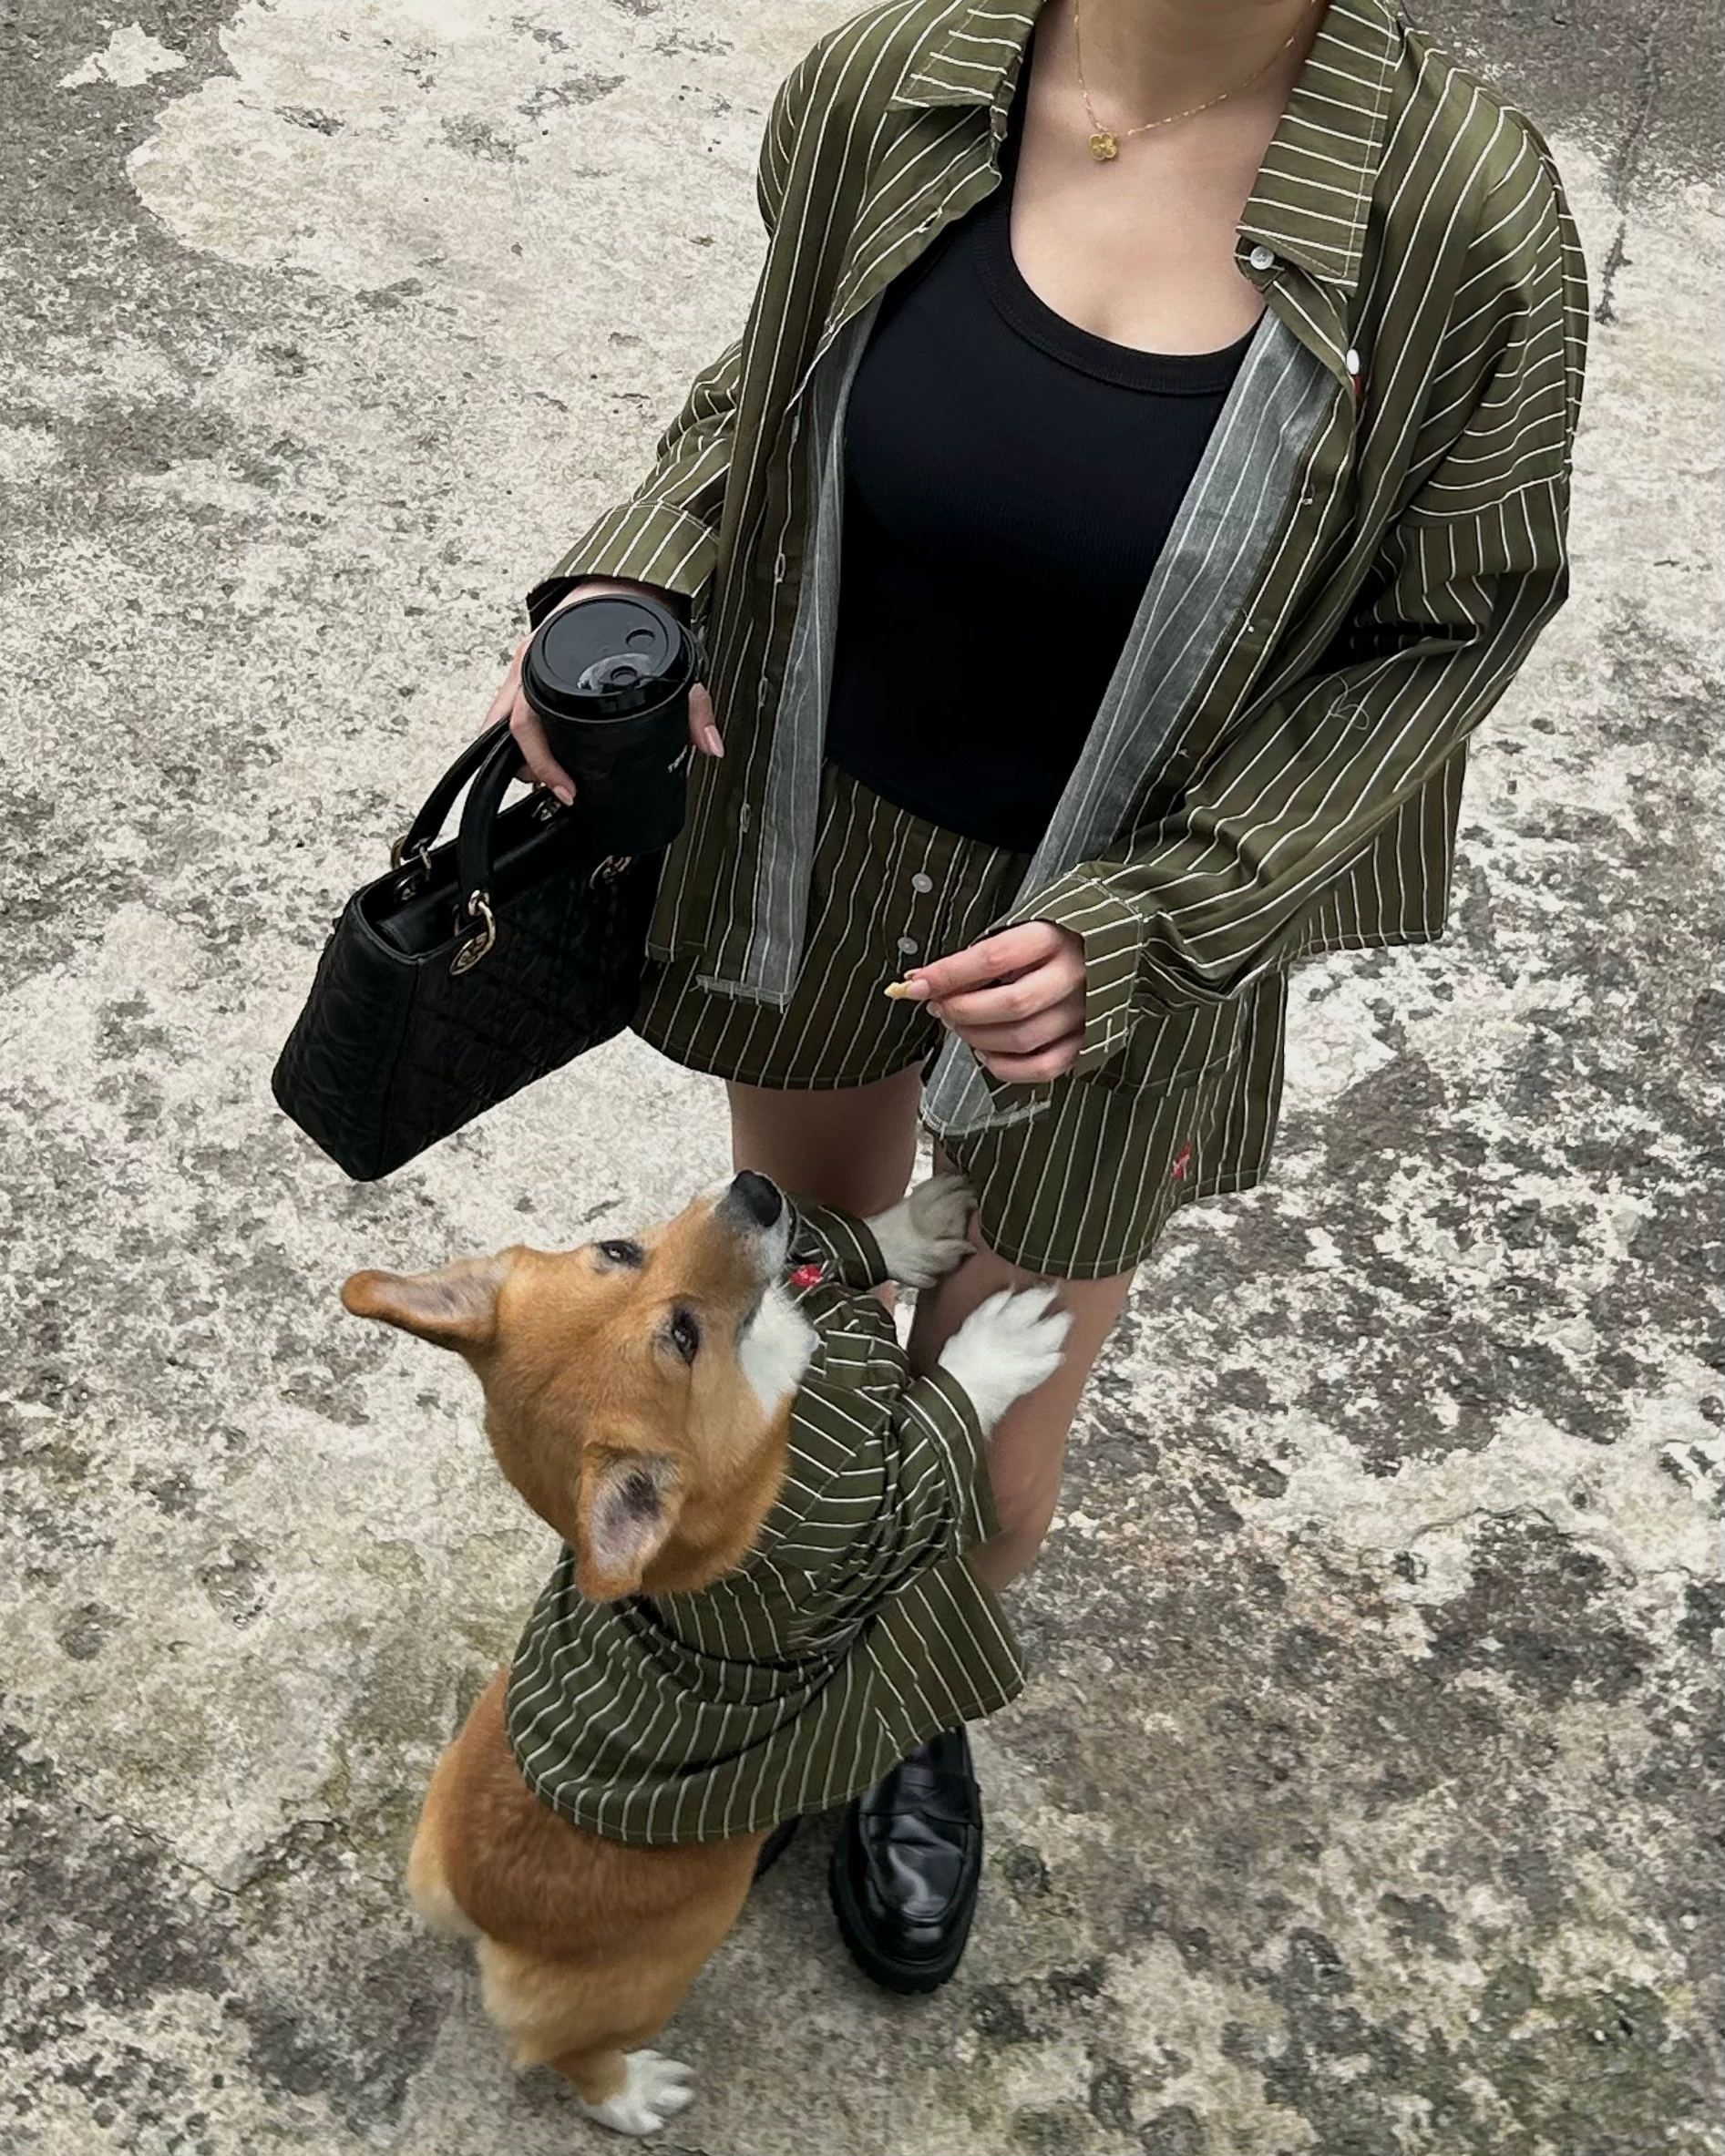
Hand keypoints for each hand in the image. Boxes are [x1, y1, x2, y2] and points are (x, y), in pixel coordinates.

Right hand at [483, 577, 721, 801]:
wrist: (624, 575)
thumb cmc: (632, 608)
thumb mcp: (667, 652)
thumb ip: (692, 701)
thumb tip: (709, 746)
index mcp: (548, 655)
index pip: (526, 718)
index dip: (541, 761)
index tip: (565, 788)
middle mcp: (530, 662)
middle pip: (508, 728)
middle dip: (532, 768)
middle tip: (564, 791)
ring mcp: (526, 667)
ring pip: (505, 722)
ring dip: (524, 755)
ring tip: (556, 780)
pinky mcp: (532, 671)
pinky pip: (516, 710)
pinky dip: (525, 737)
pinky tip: (545, 758)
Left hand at [898, 922, 1086, 1082]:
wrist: (1103, 952)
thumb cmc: (1046, 944)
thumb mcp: (1014, 934)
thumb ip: (975, 958)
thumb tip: (922, 982)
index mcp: (1052, 938)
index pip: (992, 959)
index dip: (947, 975)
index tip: (916, 985)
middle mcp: (1073, 976)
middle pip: (1009, 1005)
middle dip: (962, 1011)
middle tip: (940, 1008)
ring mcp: (1083, 1013)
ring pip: (1022, 1039)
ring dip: (977, 1038)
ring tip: (960, 1026)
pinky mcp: (1086, 1042)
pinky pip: (1042, 1068)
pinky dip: (1005, 1067)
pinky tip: (986, 1052)